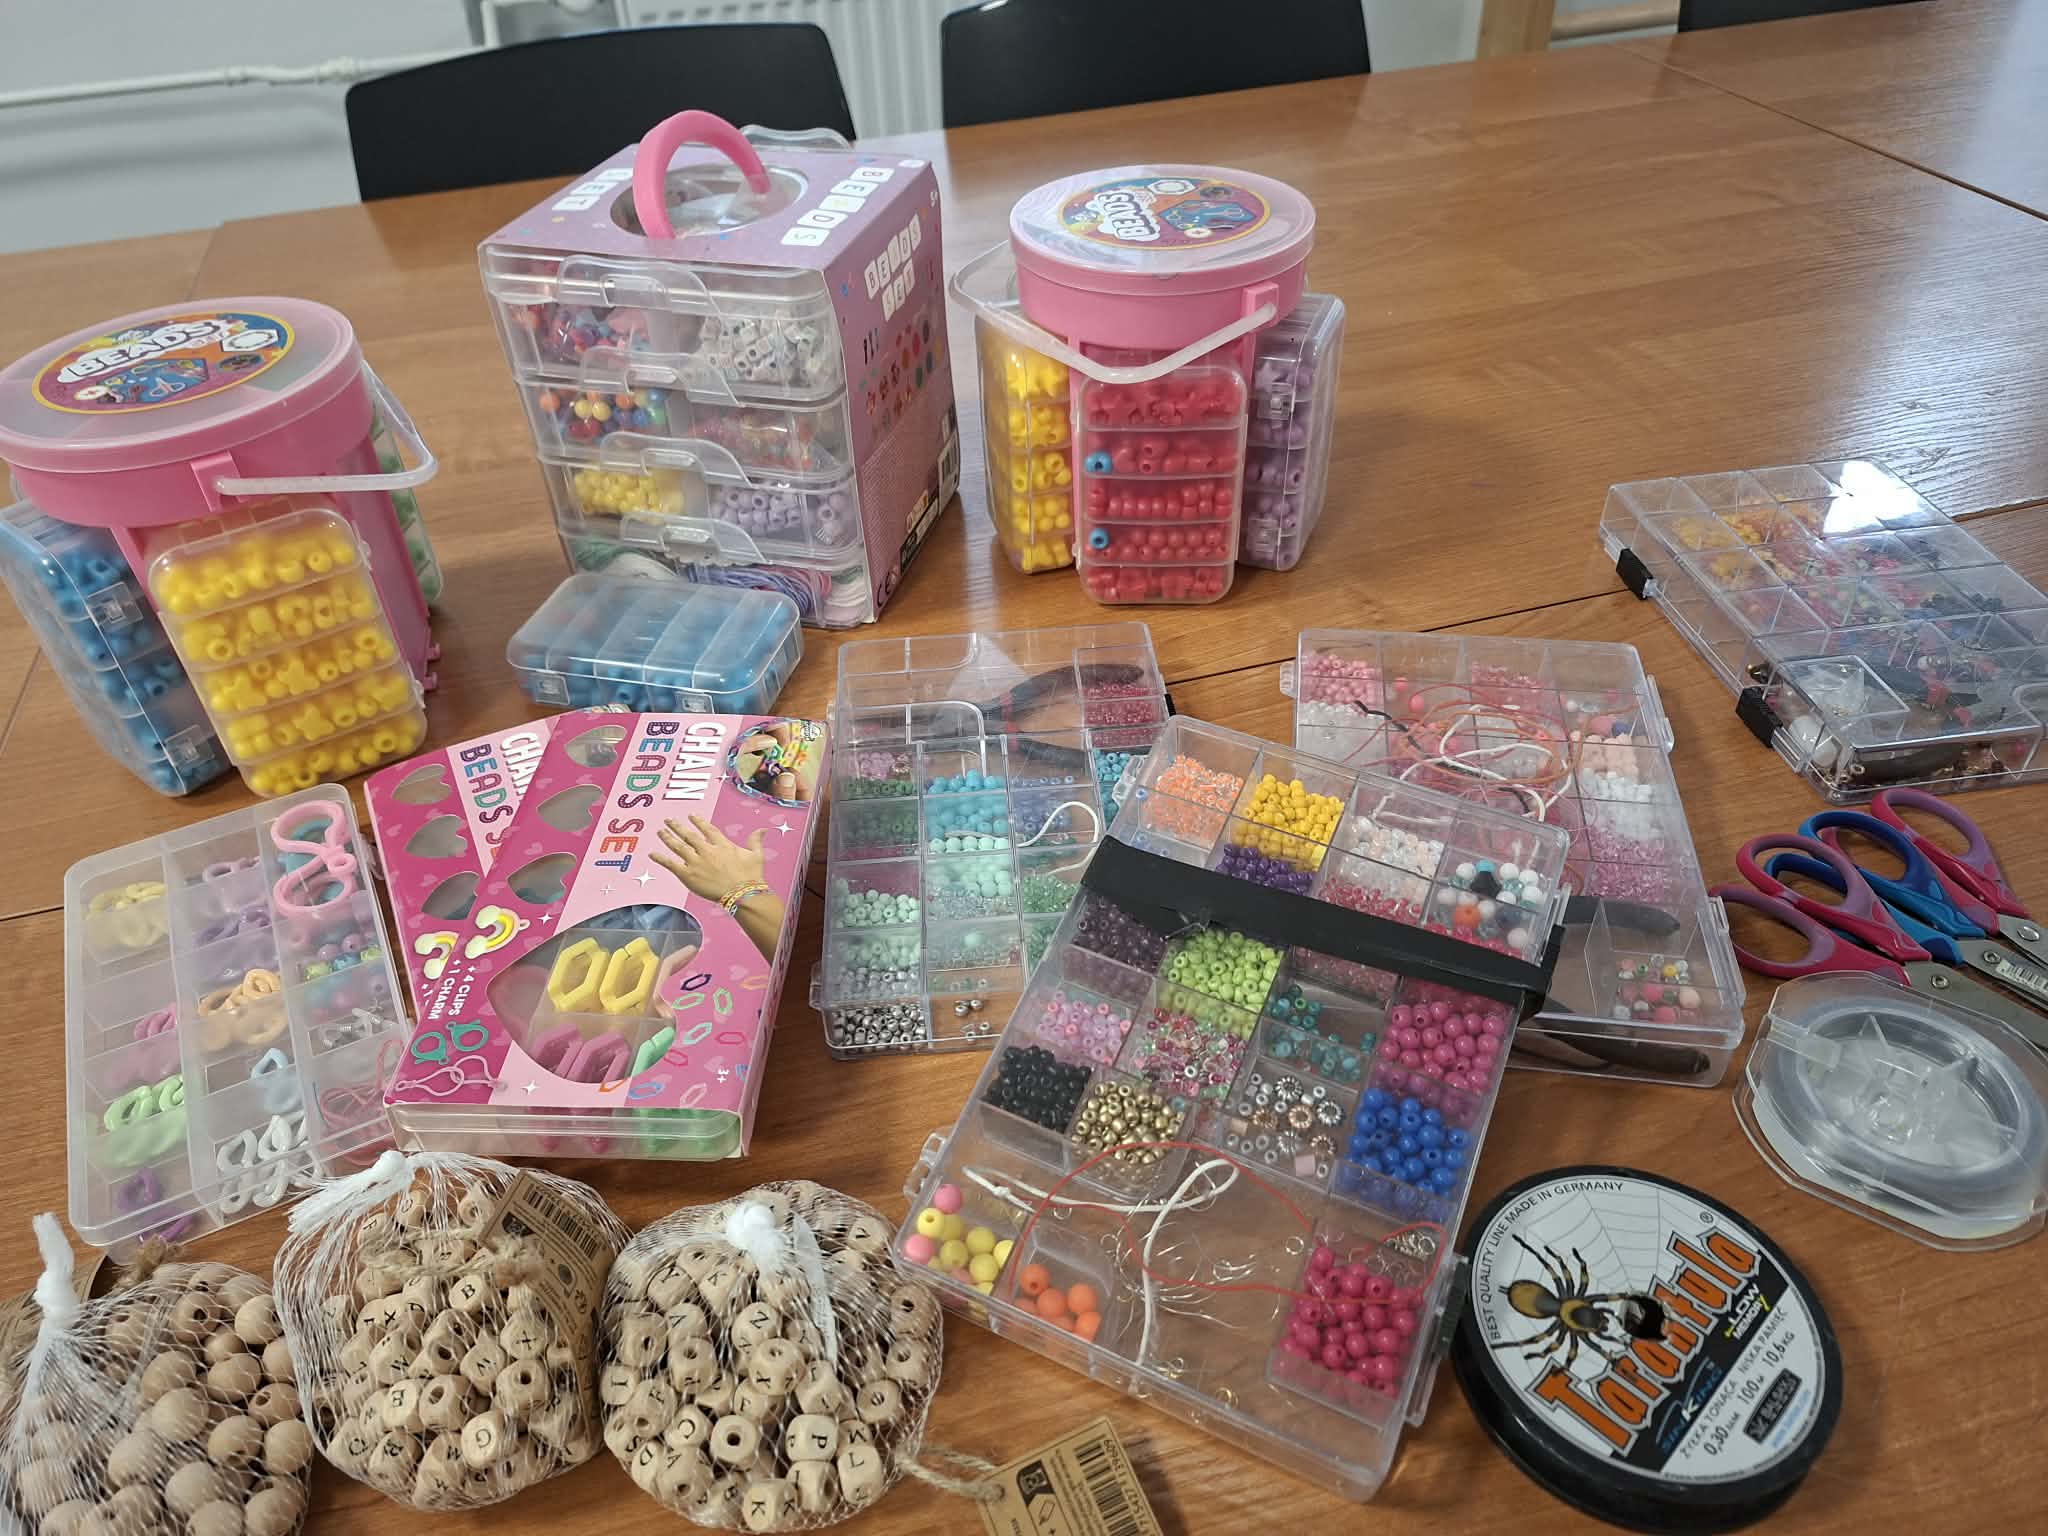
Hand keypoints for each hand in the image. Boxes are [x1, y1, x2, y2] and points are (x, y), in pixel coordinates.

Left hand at [652, 816, 766, 901]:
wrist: (742, 893)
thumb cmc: (751, 876)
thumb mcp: (756, 855)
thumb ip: (755, 840)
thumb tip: (763, 829)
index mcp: (722, 844)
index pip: (707, 829)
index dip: (698, 821)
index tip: (691, 815)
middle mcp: (707, 850)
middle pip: (688, 835)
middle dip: (677, 826)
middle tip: (668, 820)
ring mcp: (696, 862)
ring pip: (677, 846)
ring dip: (667, 838)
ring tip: (660, 831)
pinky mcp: (688, 875)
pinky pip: (671, 864)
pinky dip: (661, 859)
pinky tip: (652, 854)